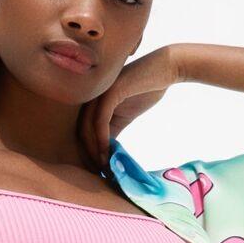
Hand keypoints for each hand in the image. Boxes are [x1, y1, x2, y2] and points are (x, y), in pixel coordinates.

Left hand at [76, 46, 181, 172]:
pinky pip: (99, 120)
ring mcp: (98, 92)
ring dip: (94, 150)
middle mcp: (90, 95)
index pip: (81, 129)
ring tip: (103, 166)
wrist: (164, 70)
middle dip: (88, 154)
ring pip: (87, 127)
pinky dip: (102, 139)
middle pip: (80, 130)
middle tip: (98, 172)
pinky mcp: (109, 92)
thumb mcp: (124, 115)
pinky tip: (107, 153)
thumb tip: (104, 153)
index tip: (96, 168)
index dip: (87, 151)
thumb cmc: (145, 89)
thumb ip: (112, 130)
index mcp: (91, 99)